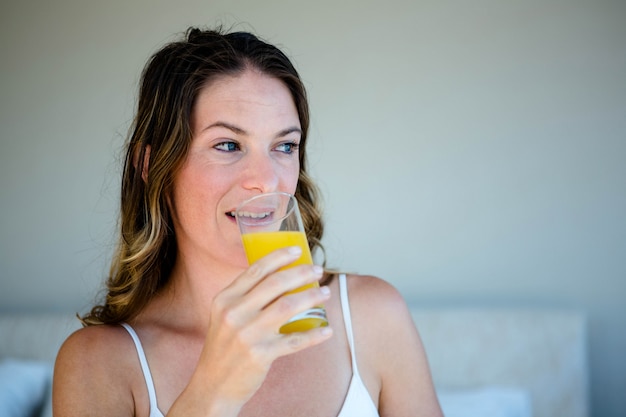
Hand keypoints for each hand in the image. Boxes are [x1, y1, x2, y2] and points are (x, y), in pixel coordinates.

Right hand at [171, 246, 331, 415]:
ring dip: (312, 297)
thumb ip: (244, 297)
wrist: (212, 387)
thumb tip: (279, 277)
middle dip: (302, 273)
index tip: (298, 250)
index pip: (255, 270)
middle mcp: (234, 313)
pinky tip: (326, 330)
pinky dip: (314, 335)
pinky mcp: (260, 354)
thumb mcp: (224, 316)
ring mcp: (248, 334)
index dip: (279, 256)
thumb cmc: (223, 348)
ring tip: (325, 294)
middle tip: (318, 271)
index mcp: (225, 299)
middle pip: (276, 284)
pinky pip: (295, 340)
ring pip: (288, 306)